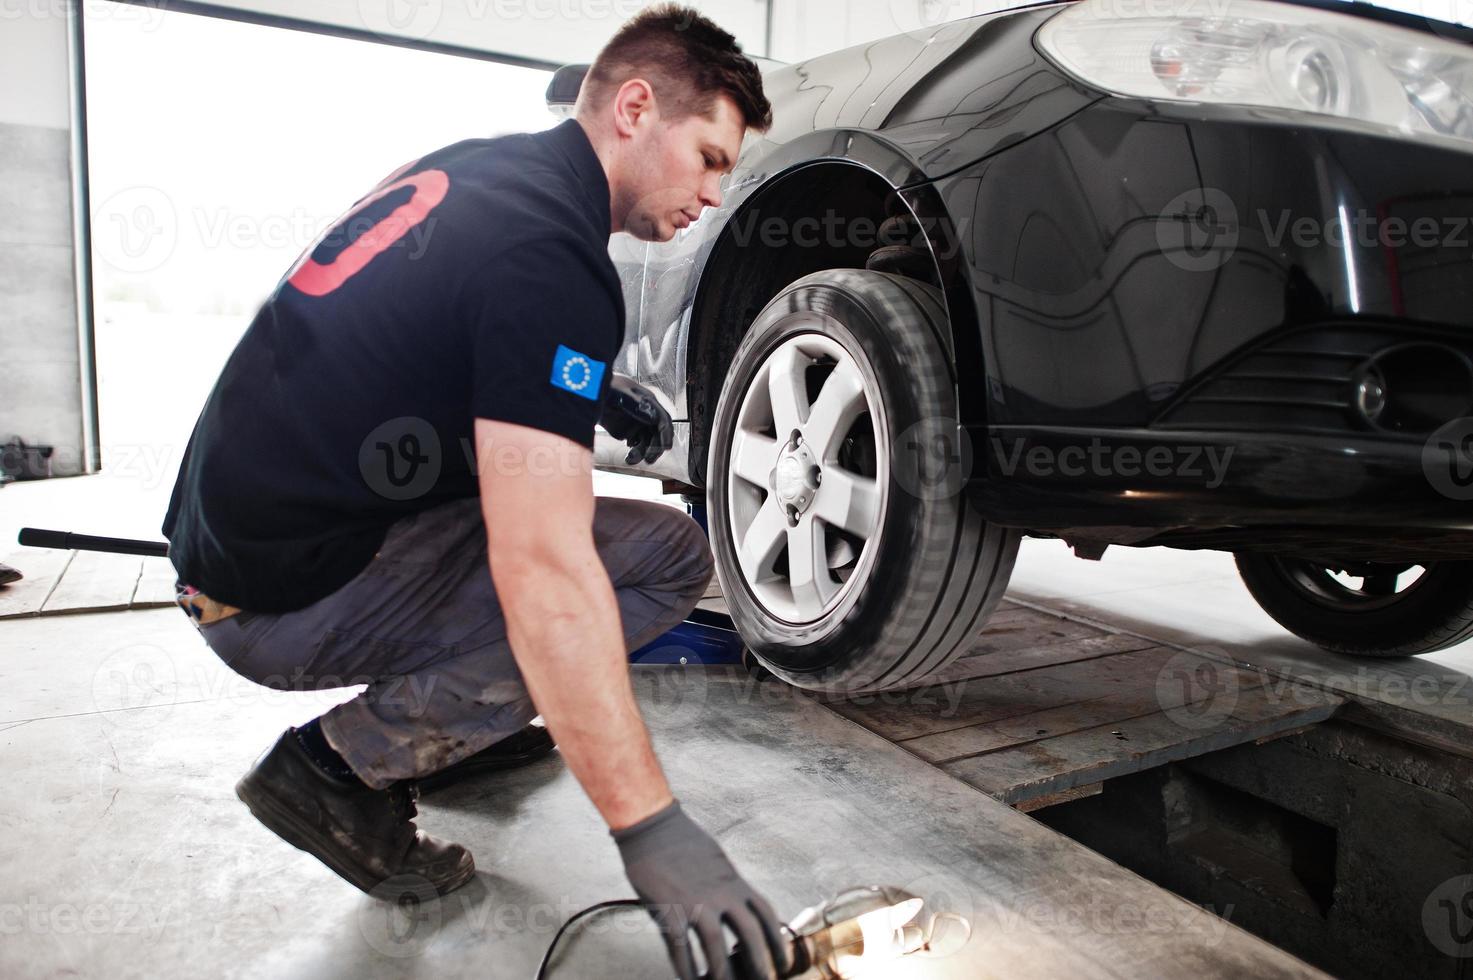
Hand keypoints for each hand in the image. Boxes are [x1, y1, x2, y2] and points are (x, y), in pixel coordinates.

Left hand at [600, 376, 674, 465]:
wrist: (590, 395)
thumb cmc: (606, 388)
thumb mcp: (620, 395)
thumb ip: (637, 405)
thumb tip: (654, 417)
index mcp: (648, 402)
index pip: (663, 419)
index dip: (666, 433)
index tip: (666, 447)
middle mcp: (646, 414)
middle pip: (658, 434)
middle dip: (655, 448)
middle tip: (648, 459)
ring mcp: (638, 424)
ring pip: (647, 442)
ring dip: (643, 453)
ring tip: (630, 460)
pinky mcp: (628, 433)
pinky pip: (636, 446)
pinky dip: (635, 454)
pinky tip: (628, 457)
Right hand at [614, 800, 792, 979]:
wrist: (652, 827)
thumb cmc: (683, 842)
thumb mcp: (718, 862)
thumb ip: (728, 886)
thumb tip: (737, 908)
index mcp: (734, 881)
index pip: (765, 915)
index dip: (777, 942)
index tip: (783, 962)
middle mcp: (720, 892)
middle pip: (749, 933)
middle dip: (759, 962)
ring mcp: (694, 901)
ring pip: (715, 944)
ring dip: (720, 970)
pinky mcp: (669, 908)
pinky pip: (680, 946)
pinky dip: (685, 967)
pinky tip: (689, 979)